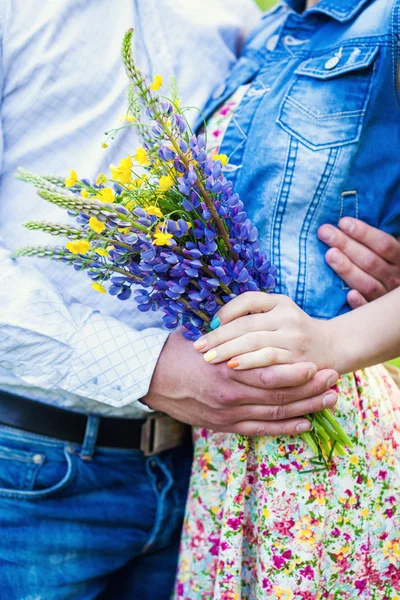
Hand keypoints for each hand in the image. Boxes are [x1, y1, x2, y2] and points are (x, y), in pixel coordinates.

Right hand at [143, 329, 338, 435]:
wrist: (147, 379)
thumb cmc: (174, 353)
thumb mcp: (202, 338)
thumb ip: (230, 338)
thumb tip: (252, 328)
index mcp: (224, 368)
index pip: (269, 375)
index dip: (296, 374)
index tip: (316, 366)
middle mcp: (229, 395)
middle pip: (279, 396)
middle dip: (310, 390)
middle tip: (333, 382)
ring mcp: (227, 414)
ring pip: (274, 414)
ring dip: (305, 408)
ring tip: (328, 401)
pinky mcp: (222, 425)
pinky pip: (259, 430)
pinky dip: (284, 428)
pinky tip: (304, 424)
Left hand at [193, 293, 331, 371]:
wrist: (333, 347)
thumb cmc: (295, 332)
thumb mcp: (278, 315)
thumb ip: (253, 316)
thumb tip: (214, 324)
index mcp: (280, 302)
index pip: (248, 300)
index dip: (225, 312)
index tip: (208, 325)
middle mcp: (287, 316)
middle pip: (246, 324)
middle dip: (219, 336)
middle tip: (198, 347)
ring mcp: (294, 337)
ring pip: (254, 341)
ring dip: (228, 350)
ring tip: (209, 358)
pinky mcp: (297, 358)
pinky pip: (268, 359)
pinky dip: (248, 362)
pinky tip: (232, 367)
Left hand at [318, 217, 399, 308]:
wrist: (395, 302)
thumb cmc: (387, 266)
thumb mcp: (390, 252)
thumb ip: (377, 240)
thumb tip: (350, 220)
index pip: (384, 244)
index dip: (364, 233)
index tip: (342, 222)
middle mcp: (395, 278)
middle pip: (370, 261)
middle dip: (346, 245)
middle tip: (325, 233)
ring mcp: (385, 297)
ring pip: (367, 283)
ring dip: (348, 269)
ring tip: (329, 255)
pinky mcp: (376, 315)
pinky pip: (369, 308)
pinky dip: (360, 302)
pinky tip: (348, 295)